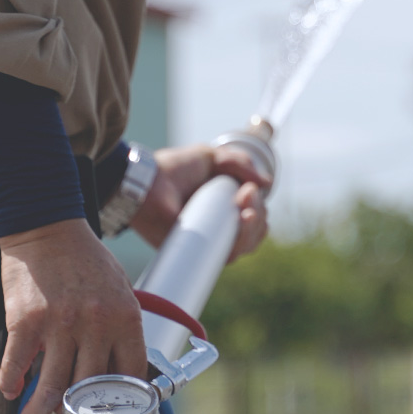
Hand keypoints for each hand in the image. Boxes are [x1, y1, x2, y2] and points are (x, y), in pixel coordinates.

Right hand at [0, 218, 145, 413]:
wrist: (47, 226)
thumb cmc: (85, 259)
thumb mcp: (120, 289)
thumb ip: (121, 328)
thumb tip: (121, 369)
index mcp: (124, 316)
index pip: (130, 374)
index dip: (120, 400)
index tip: (110, 413)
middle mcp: (95, 324)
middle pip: (89, 390)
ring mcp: (59, 324)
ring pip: (53, 388)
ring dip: (41, 409)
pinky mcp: (25, 322)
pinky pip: (16, 367)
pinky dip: (11, 384)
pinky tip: (12, 390)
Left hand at [129, 143, 270, 262]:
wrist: (145, 183)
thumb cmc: (173, 169)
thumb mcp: (210, 157)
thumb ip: (239, 163)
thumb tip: (267, 183)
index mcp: (224, 205)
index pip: (254, 214)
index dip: (258, 205)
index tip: (249, 191)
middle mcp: (220, 226)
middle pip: (256, 229)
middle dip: (259, 213)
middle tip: (245, 196)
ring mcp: (210, 240)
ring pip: (248, 243)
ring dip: (254, 226)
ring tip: (244, 210)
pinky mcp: (199, 253)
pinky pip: (230, 255)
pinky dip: (243, 242)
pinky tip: (241, 223)